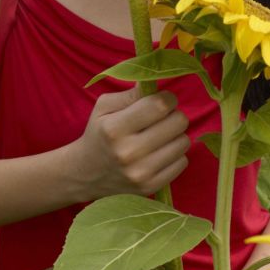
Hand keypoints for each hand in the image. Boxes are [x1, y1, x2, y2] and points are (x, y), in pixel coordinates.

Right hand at [71, 85, 189, 201]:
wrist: (86, 173)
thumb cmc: (98, 133)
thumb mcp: (104, 107)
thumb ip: (130, 93)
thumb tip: (155, 82)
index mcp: (114, 128)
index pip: (160, 105)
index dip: (167, 98)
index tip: (163, 99)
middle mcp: (128, 152)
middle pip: (178, 122)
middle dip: (174, 115)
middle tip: (162, 118)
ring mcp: (141, 173)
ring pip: (183, 142)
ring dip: (175, 135)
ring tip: (159, 136)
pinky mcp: (151, 187)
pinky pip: (182, 163)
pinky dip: (175, 155)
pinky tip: (159, 153)